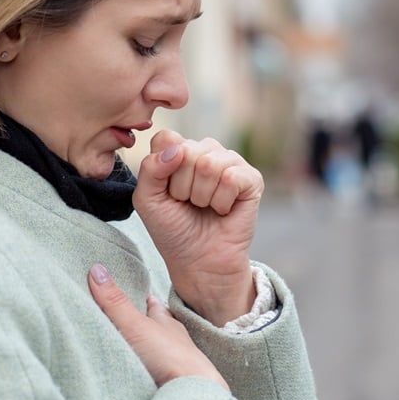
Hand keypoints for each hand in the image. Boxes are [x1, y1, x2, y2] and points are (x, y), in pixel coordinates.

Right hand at [88, 264, 226, 389]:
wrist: (192, 392)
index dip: (144, 300)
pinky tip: (143, 375)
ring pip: (159, 352)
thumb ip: (115, 302)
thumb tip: (97, 269)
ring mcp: (174, 363)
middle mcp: (173, 340)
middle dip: (146, 325)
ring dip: (148, 350)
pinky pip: (158, 374)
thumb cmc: (169, 355)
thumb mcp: (136, 325)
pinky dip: (149, 372)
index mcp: (166, 322)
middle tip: (132, 319)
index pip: (153, 306)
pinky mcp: (172, 384)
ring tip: (135, 349)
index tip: (137, 295)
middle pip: (157, 328)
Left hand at [134, 130, 263, 325]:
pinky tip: (223, 209)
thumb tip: (178, 149)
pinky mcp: (251, 178)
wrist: (199, 260)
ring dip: (202, 196)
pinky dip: (222, 202)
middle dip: (182, 187)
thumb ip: (150, 169)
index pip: (167, 139)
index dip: (163, 170)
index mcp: (179, 150)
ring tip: (205, 207)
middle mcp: (206, 150)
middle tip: (188, 203)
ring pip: (209, 164)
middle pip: (187, 151)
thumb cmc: (173, 229)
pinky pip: (232, 178)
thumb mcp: (147, 199)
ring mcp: (230, 161)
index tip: (167, 192)